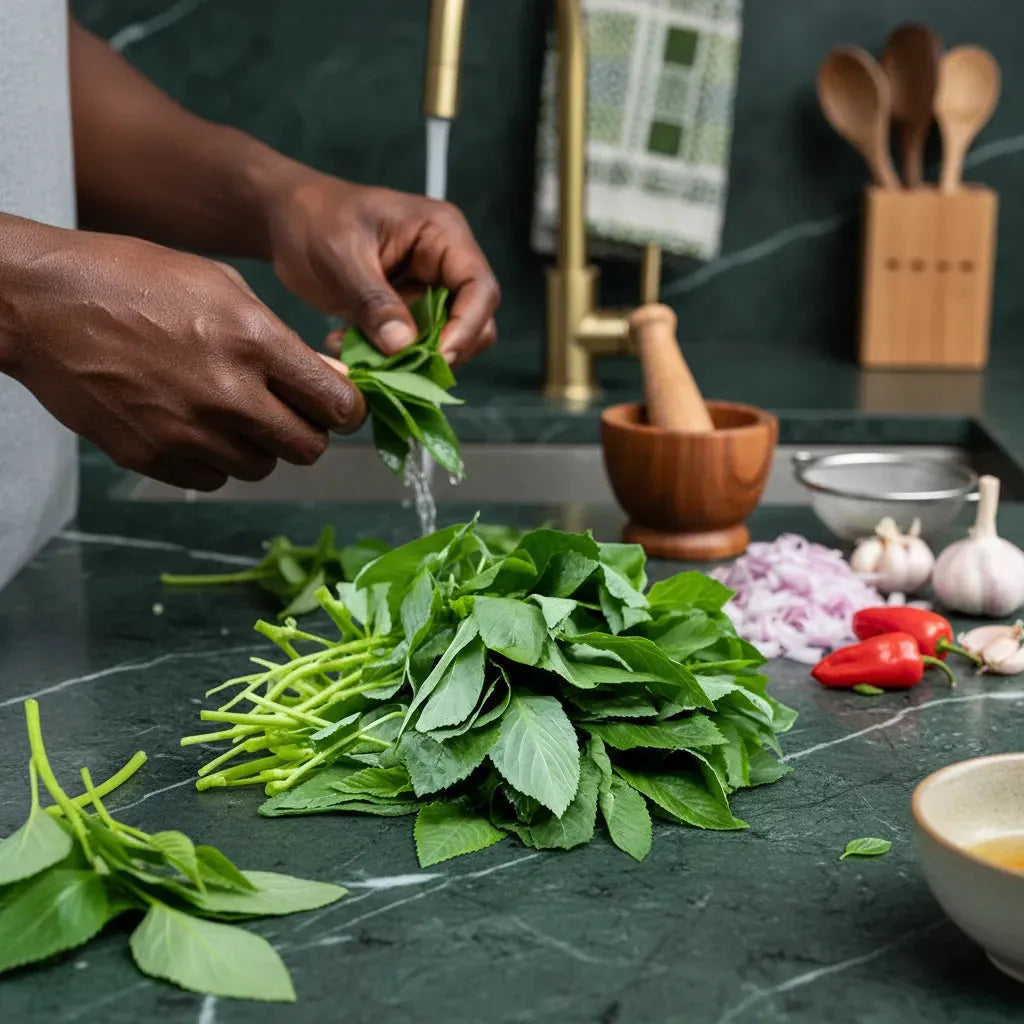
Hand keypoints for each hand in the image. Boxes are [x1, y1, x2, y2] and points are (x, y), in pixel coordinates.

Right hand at [0, 220, 364, 490]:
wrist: (42, 303)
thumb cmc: (136, 280)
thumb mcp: (222, 286)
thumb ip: (283, 341)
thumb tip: (332, 381)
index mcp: (252, 342)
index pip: (336, 405)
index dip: (347, 410)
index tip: (339, 407)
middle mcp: (226, 395)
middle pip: (307, 449)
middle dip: (308, 433)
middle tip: (290, 414)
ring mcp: (186, 433)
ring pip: (261, 469)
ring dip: (259, 447)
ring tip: (232, 412)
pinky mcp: (151, 457)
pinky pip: (212, 480)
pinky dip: (214, 461)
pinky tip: (195, 426)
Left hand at [263, 173, 499, 366]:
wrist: (285, 218)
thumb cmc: (313, 219)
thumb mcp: (341, 258)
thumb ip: (374, 302)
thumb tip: (403, 347)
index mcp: (442, 234)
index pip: (479, 288)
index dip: (467, 326)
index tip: (436, 356)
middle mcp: (445, 262)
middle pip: (474, 320)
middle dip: (441, 350)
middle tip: (400, 368)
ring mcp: (428, 288)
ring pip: (446, 340)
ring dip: (411, 359)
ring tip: (364, 356)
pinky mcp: (408, 311)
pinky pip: (414, 346)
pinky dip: (388, 357)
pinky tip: (349, 345)